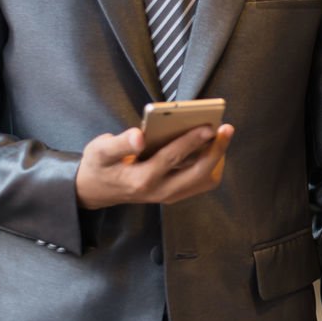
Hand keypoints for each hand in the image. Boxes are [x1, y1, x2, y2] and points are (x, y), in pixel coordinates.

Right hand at [75, 123, 234, 209]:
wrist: (95, 191)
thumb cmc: (99, 166)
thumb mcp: (99, 151)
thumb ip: (119, 143)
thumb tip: (139, 135)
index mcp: (140, 179)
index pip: (171, 158)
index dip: (191, 140)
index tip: (208, 126)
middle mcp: (159, 191)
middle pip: (198, 174)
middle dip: (216, 150)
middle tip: (226, 128)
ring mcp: (169, 194)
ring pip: (204, 180)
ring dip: (217, 158)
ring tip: (221, 135)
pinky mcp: (174, 193)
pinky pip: (201, 182)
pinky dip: (211, 164)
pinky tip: (211, 146)